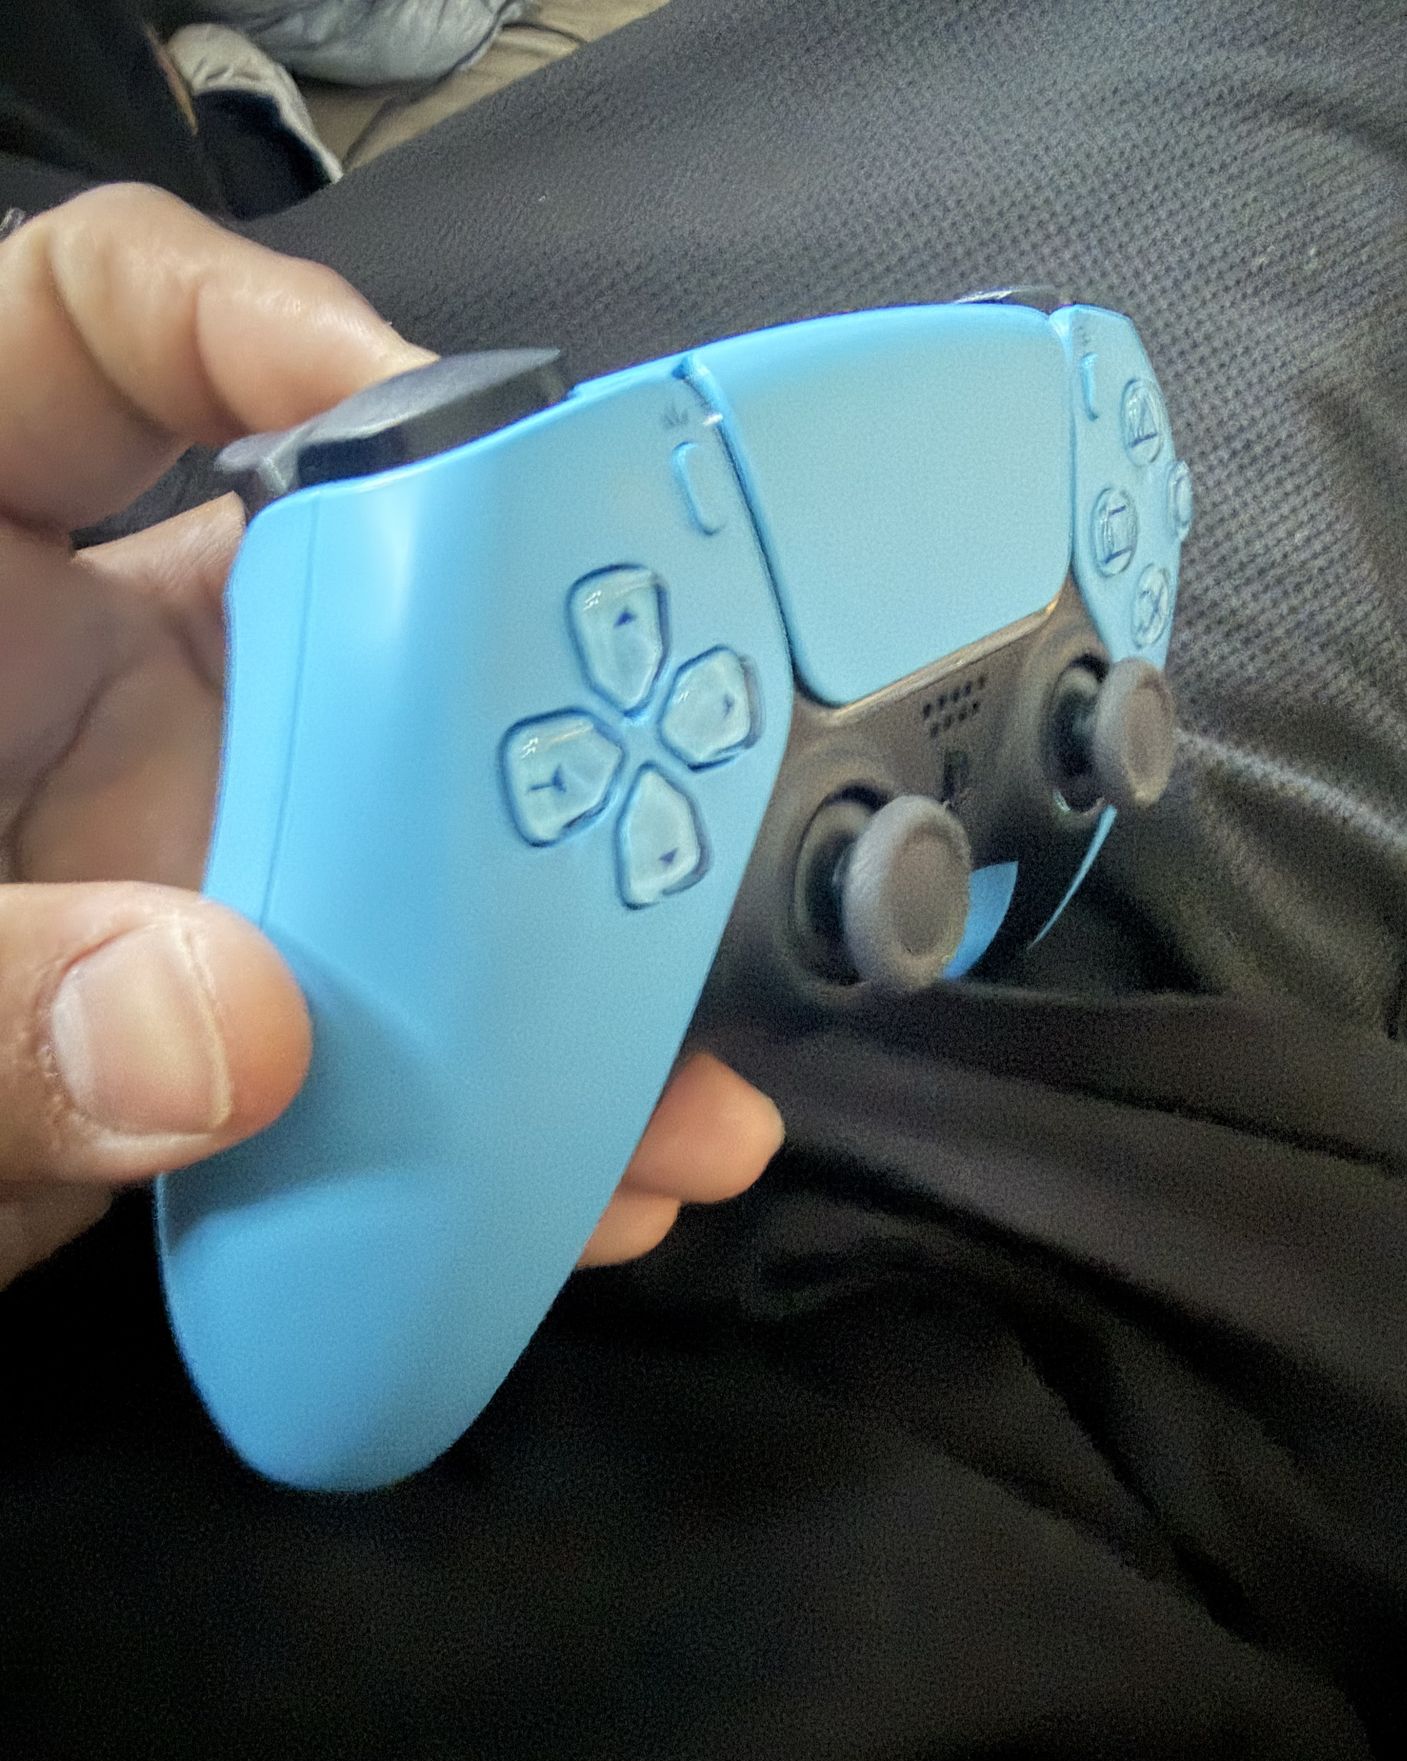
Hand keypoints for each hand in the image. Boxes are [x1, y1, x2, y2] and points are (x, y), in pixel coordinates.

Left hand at [0, 184, 782, 1289]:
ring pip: (424, 838)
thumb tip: (240, 1026)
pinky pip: (418, 1023)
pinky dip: (518, 1097)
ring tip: (678, 1031)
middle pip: (361, 601)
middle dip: (527, 681)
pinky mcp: (254, 1003)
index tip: (426, 427)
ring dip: (565, 936)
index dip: (267, 330)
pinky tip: (600, 1159)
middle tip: (644, 764)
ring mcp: (198, 847)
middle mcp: (110, 685)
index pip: (103, 335)